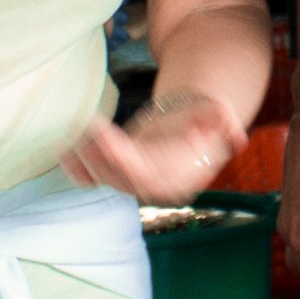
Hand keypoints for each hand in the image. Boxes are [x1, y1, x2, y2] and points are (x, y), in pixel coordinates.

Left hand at [69, 84, 246, 201]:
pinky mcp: (117, 174)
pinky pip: (93, 179)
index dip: (125, 160)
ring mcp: (134, 181)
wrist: (191, 122)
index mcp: (178, 176)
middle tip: (86, 130)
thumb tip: (236, 135)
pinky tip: (63, 151)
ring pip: (105, 179)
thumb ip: (224, 122)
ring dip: (86, 160)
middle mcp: (154, 185)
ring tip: (72, 135)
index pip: (148, 175)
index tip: (106, 137)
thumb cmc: (203, 116)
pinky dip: (76, 169)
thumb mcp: (218, 113)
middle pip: (122, 179)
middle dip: (101, 158)